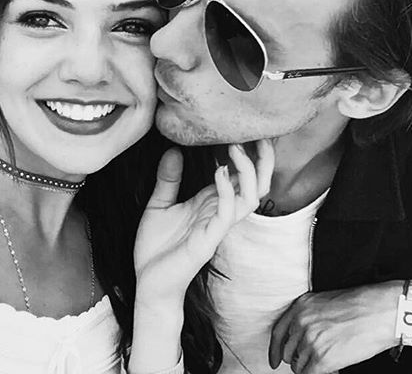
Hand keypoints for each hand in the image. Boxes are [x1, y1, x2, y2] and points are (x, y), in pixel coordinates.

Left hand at [134, 140, 274, 302]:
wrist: (147, 283)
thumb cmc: (157, 247)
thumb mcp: (158, 204)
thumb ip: (168, 178)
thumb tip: (173, 149)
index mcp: (213, 201)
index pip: (243, 174)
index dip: (251, 152)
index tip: (246, 127)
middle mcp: (222, 211)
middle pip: (258, 183)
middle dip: (264, 159)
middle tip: (256, 133)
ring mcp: (218, 225)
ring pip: (252, 196)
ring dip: (247, 171)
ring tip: (236, 148)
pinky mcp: (209, 239)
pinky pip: (228, 213)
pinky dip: (227, 190)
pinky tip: (217, 172)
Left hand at [268, 282, 402, 373]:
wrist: (380, 311)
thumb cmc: (360, 305)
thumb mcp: (325, 302)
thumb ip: (308, 318)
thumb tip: (300, 339)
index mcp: (301, 306)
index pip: (278, 332)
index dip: (274, 350)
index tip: (274, 361)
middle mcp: (302, 322)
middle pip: (288, 352)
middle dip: (299, 358)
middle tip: (315, 358)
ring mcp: (310, 341)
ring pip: (299, 366)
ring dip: (311, 367)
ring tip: (331, 359)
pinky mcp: (322, 358)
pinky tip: (333, 368)